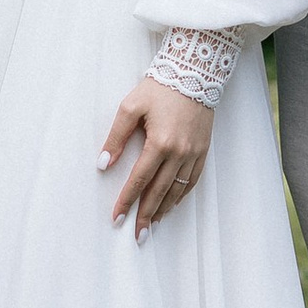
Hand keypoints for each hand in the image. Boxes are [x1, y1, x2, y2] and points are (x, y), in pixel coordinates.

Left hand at [100, 77, 213, 235]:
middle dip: (146, 215)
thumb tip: (103, 164)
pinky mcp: (203, 150)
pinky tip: (172, 204)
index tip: (117, 218)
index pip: (139, 179)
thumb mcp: (131, 107)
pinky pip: (193, 180)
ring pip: (177, 190)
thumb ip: (116, 137)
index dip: (127, 201)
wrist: (195, 72)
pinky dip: (182, 195)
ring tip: (152, 224)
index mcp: (159, 142)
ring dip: (164, 209)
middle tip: (137, 236)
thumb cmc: (159, 87)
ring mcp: (194, 153)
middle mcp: (179, 152)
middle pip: (159, 192)